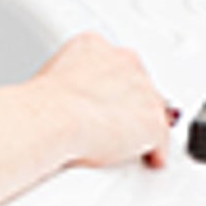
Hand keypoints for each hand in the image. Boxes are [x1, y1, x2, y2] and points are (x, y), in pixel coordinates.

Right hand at [38, 35, 177, 171]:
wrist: (52, 117)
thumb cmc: (43, 103)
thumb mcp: (52, 75)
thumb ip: (72, 82)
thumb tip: (67, 100)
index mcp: (95, 46)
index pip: (116, 63)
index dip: (114, 86)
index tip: (107, 100)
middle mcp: (124, 62)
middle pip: (140, 84)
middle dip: (132, 104)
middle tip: (118, 124)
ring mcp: (143, 91)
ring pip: (154, 110)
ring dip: (143, 126)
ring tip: (129, 143)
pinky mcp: (152, 121)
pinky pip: (161, 140)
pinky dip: (155, 151)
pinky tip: (149, 159)